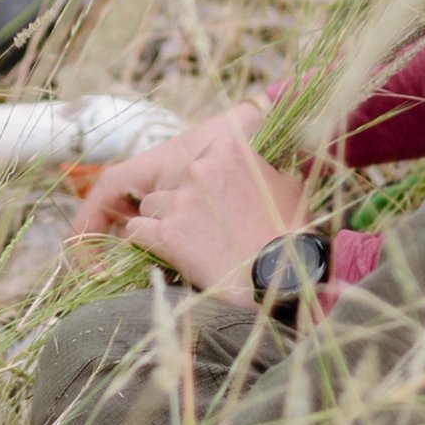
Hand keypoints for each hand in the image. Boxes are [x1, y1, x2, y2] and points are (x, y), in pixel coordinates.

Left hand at [67, 92, 308, 296]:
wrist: (279, 275)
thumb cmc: (289, 232)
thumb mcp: (288, 187)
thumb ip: (265, 172)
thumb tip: (265, 172)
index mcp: (227, 148)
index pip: (194, 161)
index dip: (201, 185)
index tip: (213, 204)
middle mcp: (199, 168)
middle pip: (170, 182)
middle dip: (181, 203)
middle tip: (201, 227)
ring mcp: (180, 200)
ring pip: (151, 205)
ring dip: (163, 221)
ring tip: (186, 242)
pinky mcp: (166, 232)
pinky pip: (136, 230)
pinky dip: (144, 240)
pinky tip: (161, 249)